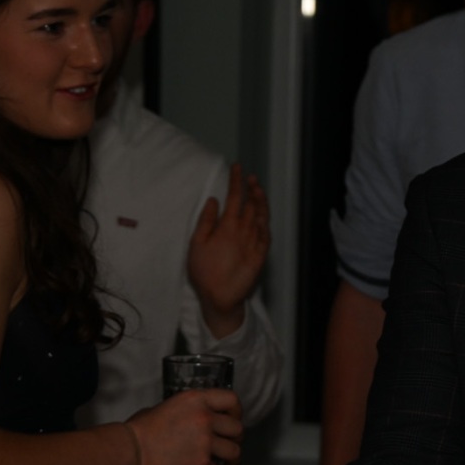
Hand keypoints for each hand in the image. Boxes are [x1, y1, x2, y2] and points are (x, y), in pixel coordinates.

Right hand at [125, 388, 242, 464]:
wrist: (132, 448)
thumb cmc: (141, 427)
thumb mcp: (167, 405)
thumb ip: (186, 410)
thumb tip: (189, 418)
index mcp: (198, 399)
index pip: (231, 399)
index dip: (237, 411)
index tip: (235, 419)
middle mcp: (206, 417)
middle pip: (236, 428)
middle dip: (236, 438)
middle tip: (231, 444)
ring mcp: (205, 440)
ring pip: (234, 451)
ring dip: (233, 460)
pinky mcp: (200, 462)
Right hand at [188, 165, 270, 339]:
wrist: (223, 297)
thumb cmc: (204, 272)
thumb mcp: (196, 244)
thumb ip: (206, 220)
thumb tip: (215, 200)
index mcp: (228, 226)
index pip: (235, 196)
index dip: (236, 180)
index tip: (237, 167)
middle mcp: (245, 231)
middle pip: (252, 203)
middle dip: (251, 187)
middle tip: (249, 177)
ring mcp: (256, 242)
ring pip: (262, 216)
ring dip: (261, 201)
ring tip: (258, 190)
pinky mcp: (262, 254)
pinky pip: (267, 232)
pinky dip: (266, 220)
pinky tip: (263, 216)